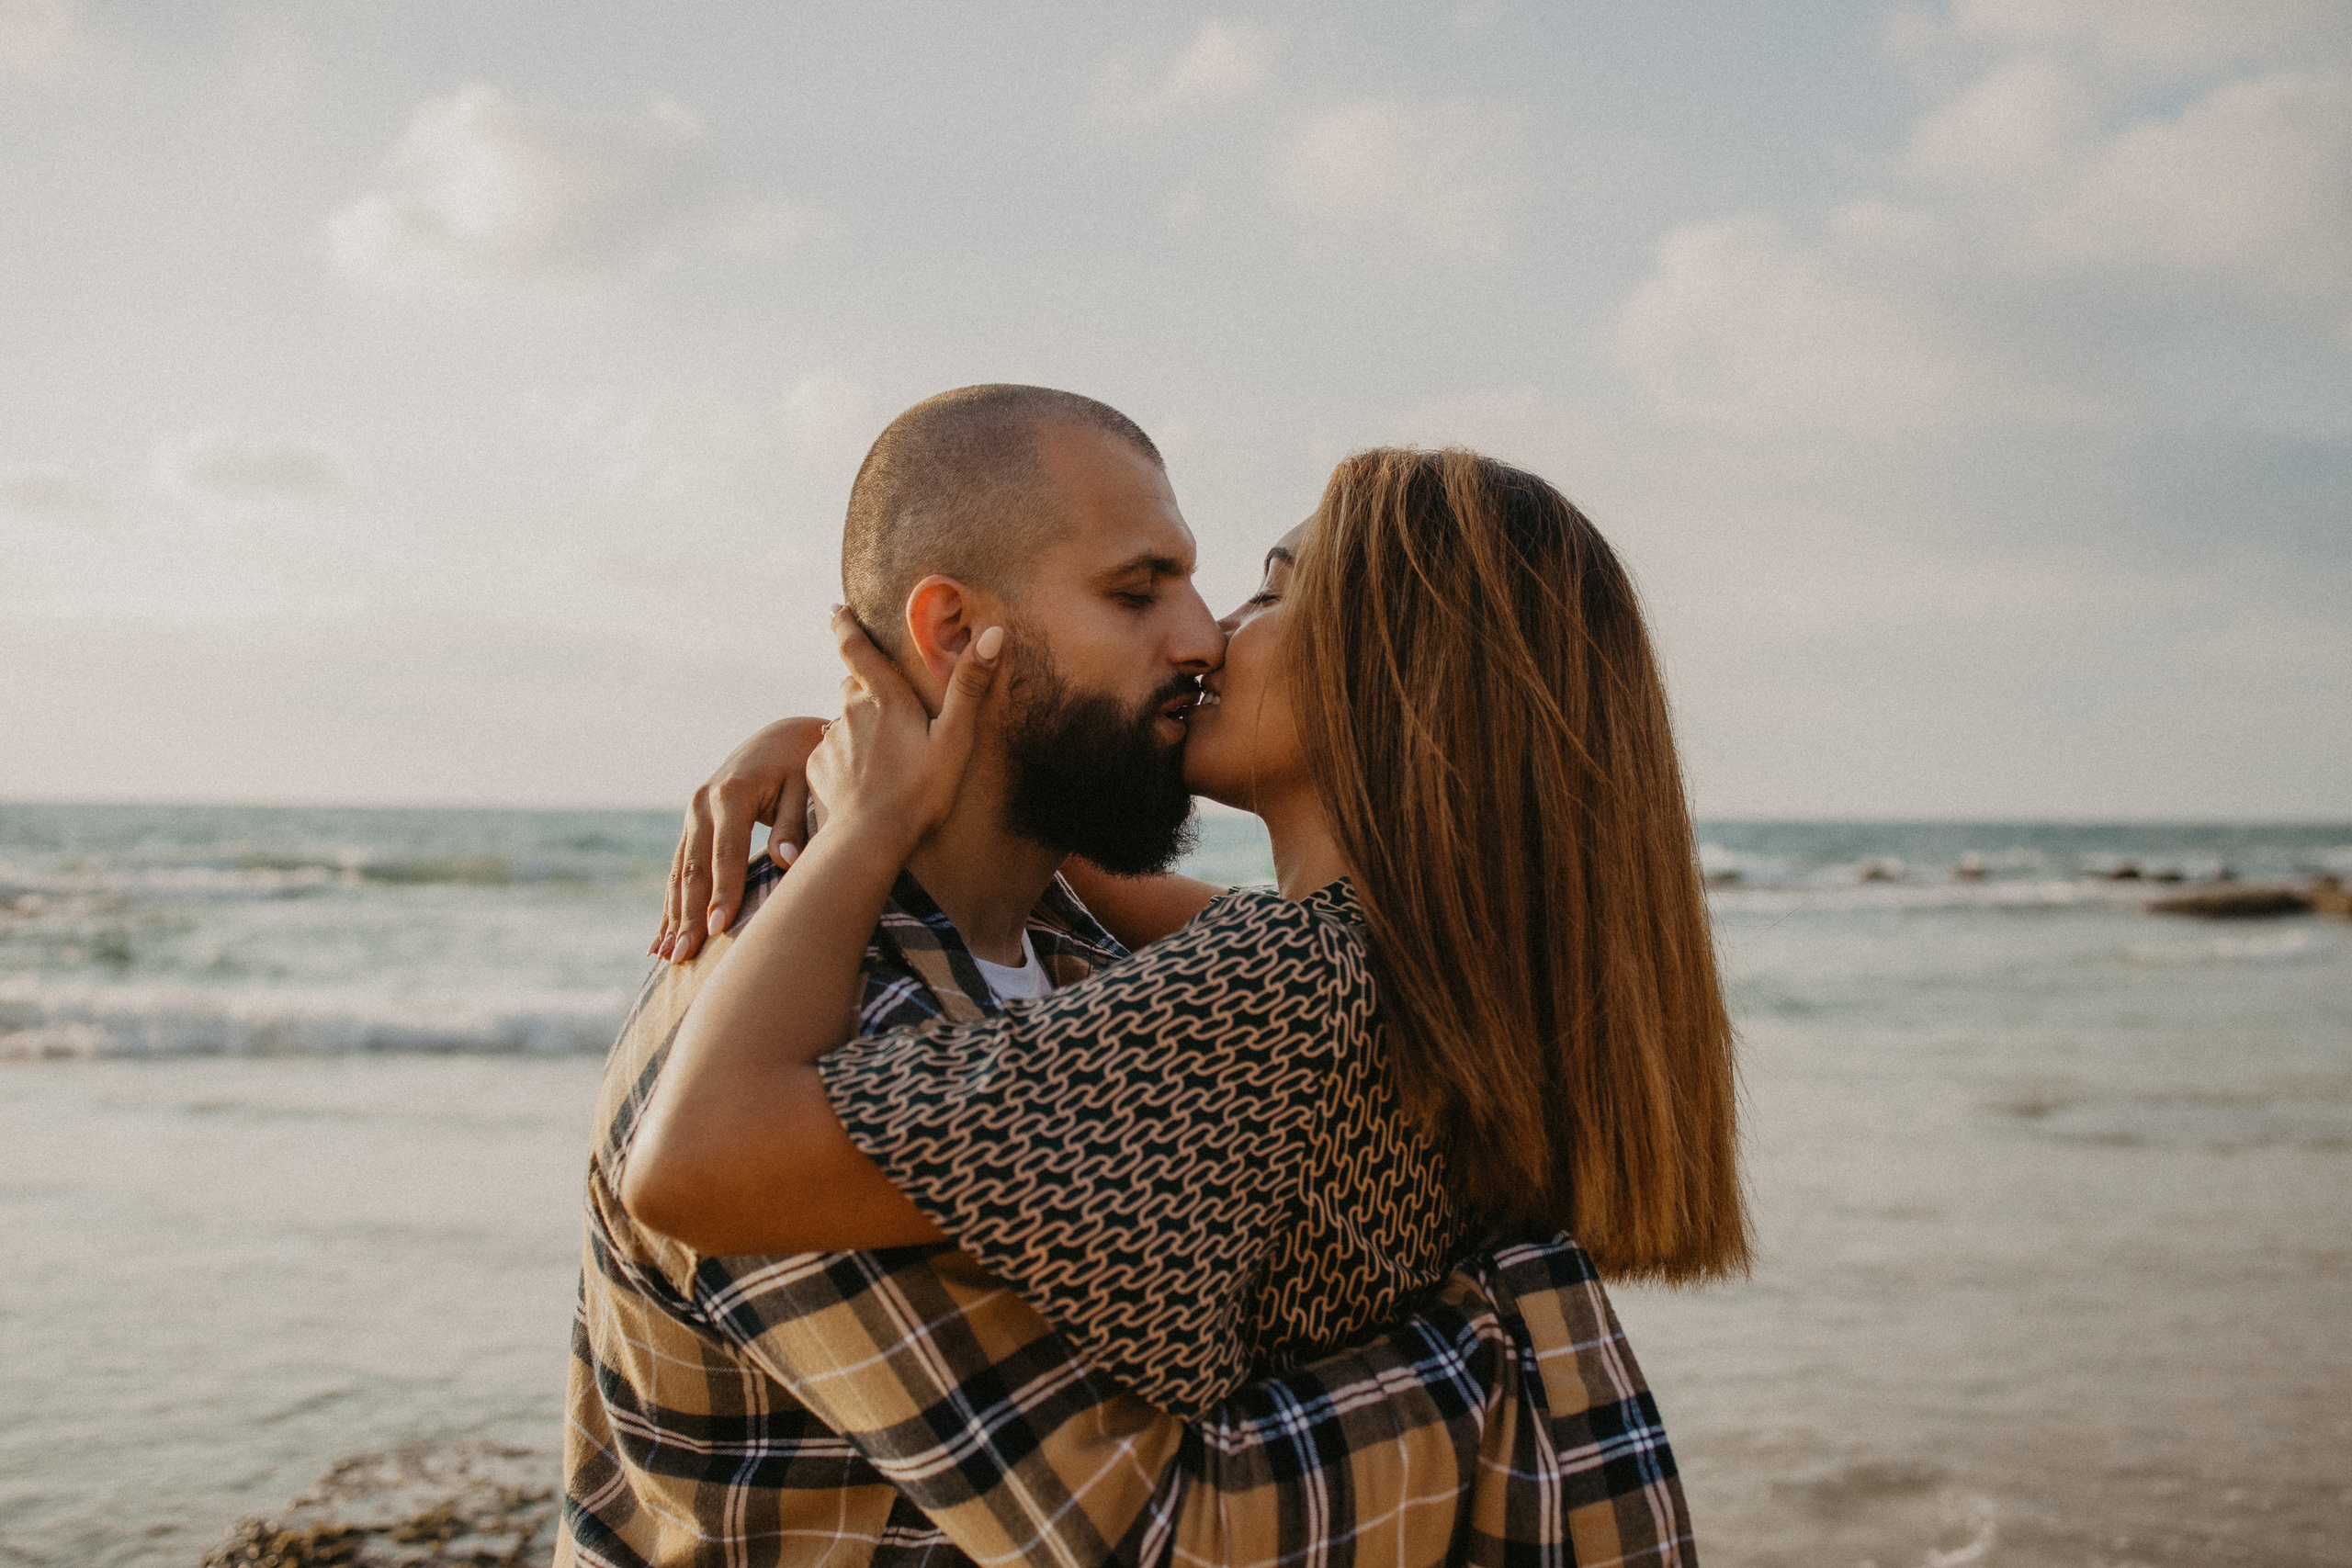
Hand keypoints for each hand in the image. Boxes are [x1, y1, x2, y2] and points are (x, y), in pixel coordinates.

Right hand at [652, 717, 825, 961]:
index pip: (727, 852)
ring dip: (673, 915)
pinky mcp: (692, 824)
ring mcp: (693, 813)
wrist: (783, 738)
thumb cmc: (803, 766)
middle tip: (685, 954)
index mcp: (733, 793)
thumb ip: (793, 823)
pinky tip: (660, 937)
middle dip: (689, 914)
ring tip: (668, 955)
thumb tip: (788, 859)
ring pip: (679, 871)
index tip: (719, 928)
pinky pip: (677, 869)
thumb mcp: (805, 787)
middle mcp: (704, 802)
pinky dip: (670, 904)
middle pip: (694, 867)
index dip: (723, 892)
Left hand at [805, 608, 1002, 851]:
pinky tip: (863, 779)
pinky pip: (831, 753)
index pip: (856, 648)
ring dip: (857, 727)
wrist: (871, 838)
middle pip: (852, 686)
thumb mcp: (955, 738)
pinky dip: (844, 758)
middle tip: (887, 703)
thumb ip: (969, 686)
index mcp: (884, 697)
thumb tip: (992, 633)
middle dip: (865, 687)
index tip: (835, 610)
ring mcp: (831, 739)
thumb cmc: (921, 790)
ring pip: (842, 721)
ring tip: (881, 754)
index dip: (845, 625)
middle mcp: (850, 711)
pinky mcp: (817, 767)